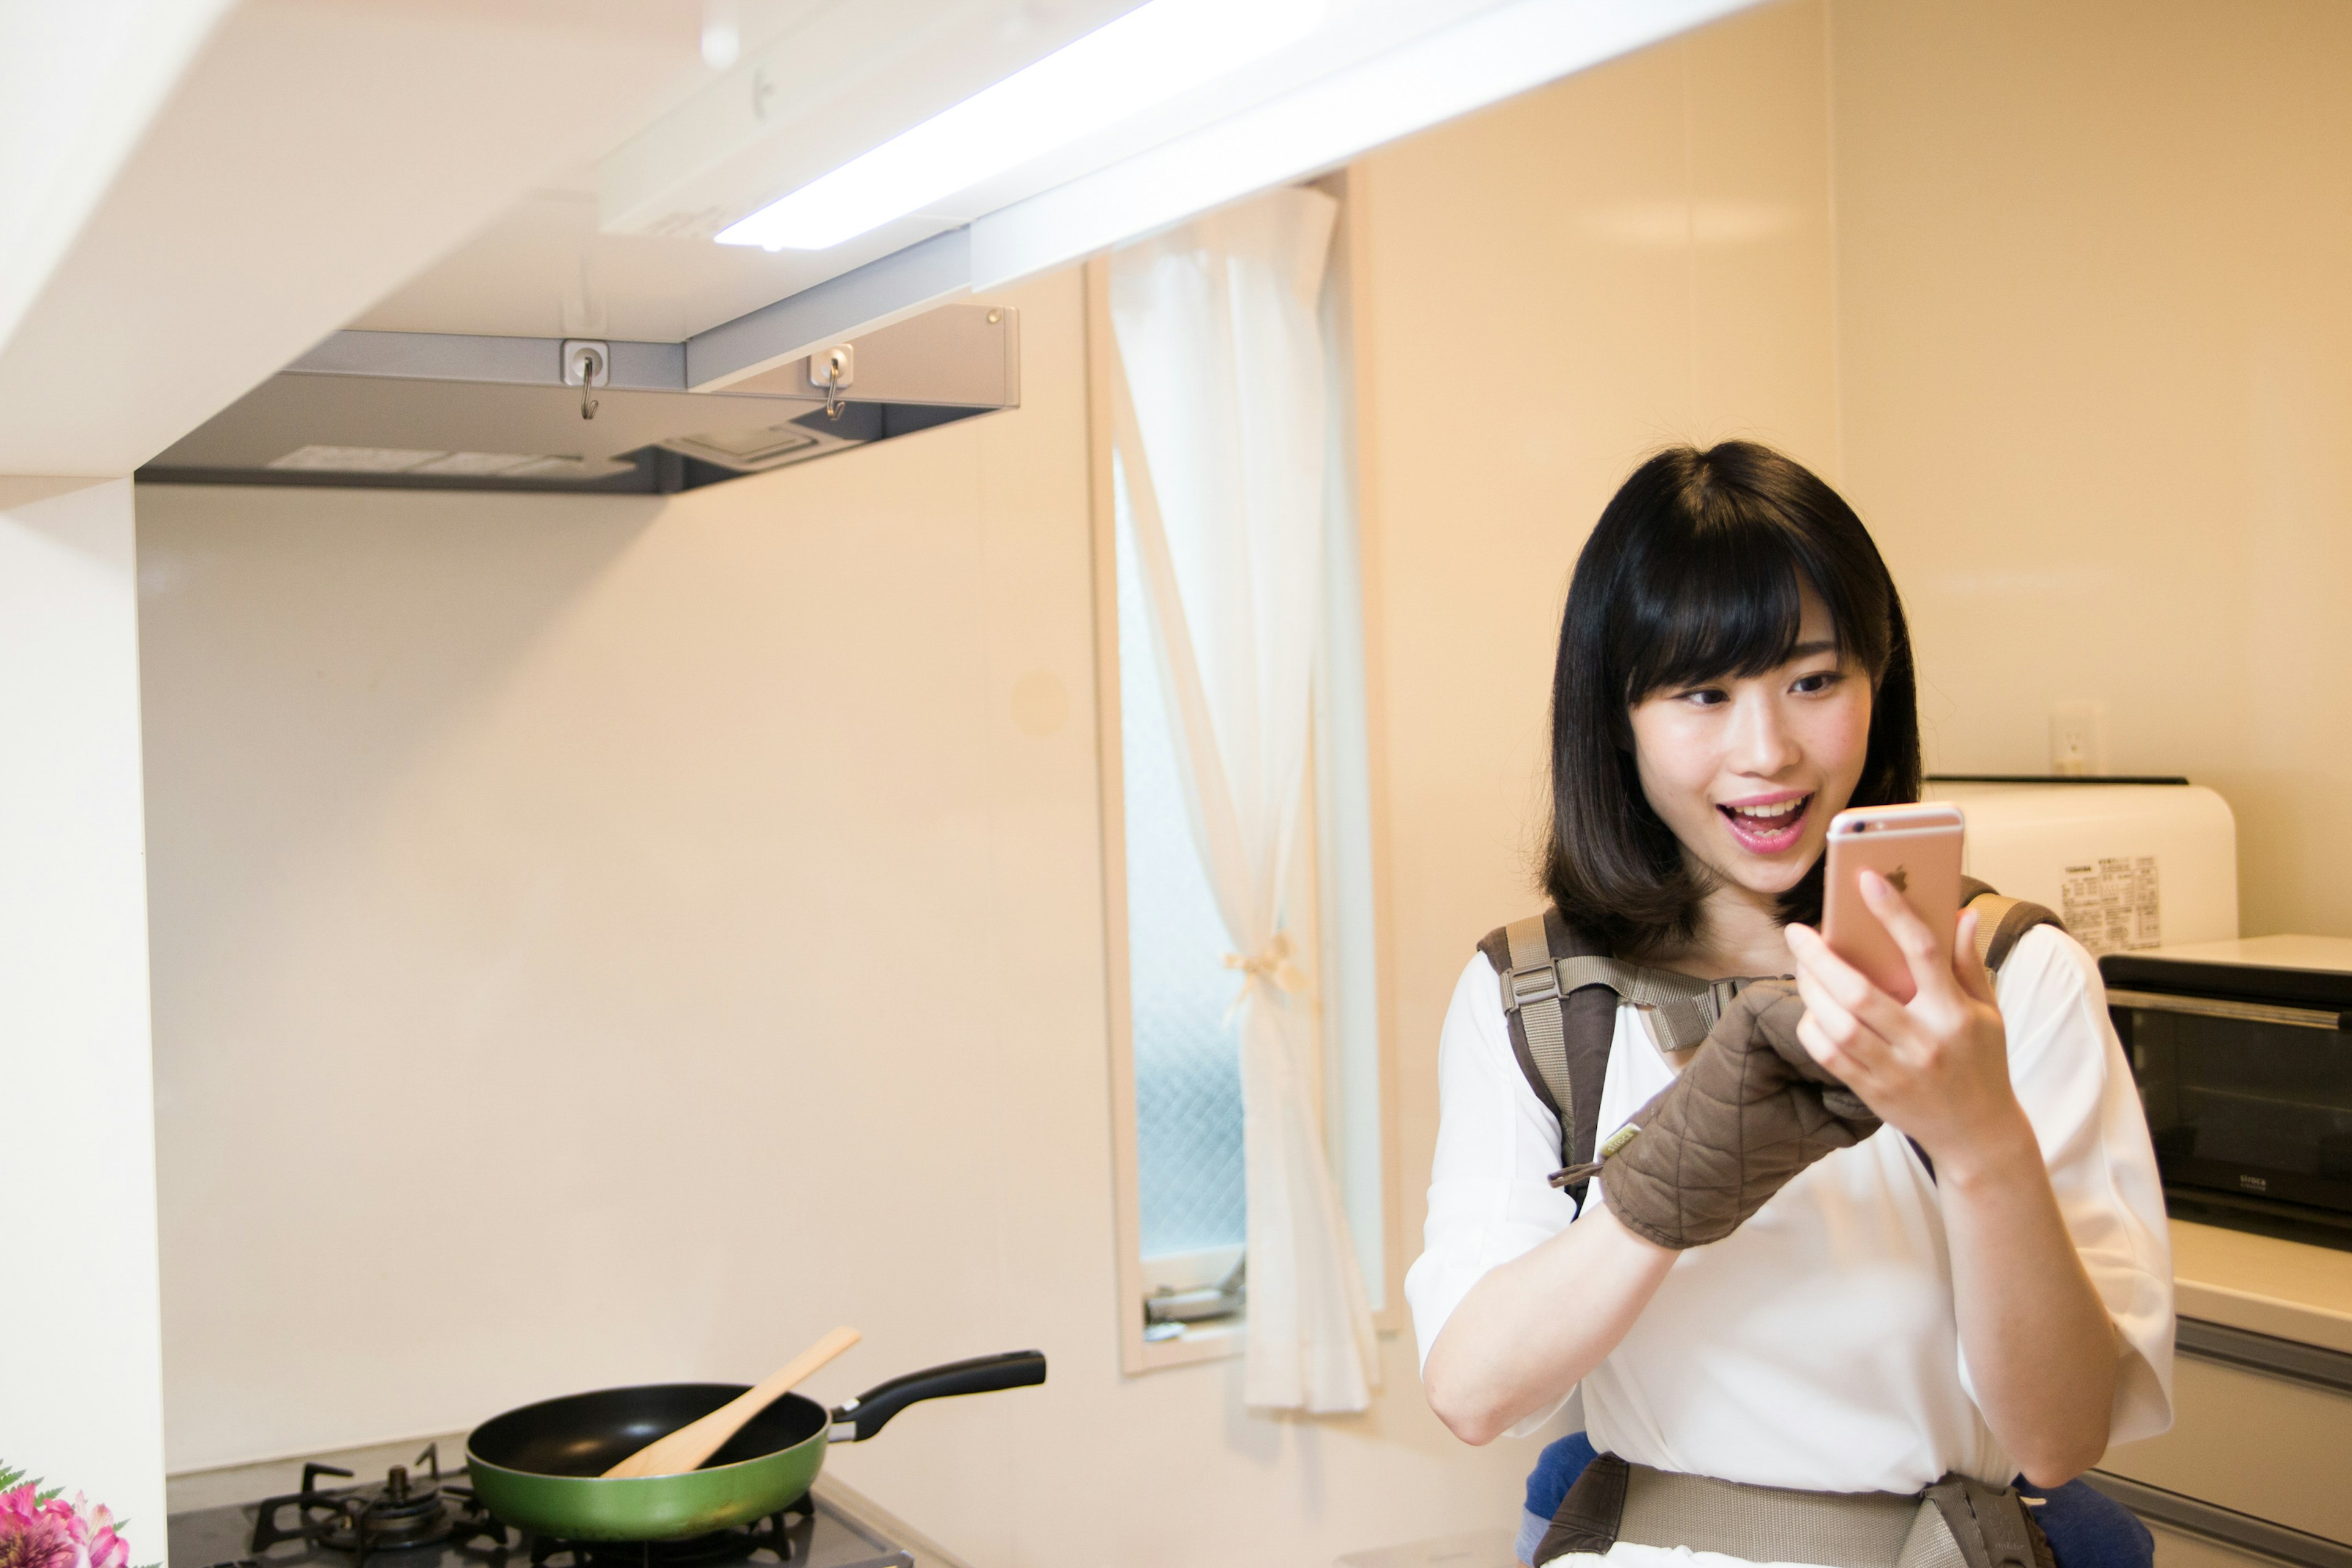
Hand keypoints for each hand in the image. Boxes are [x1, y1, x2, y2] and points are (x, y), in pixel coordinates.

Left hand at [1784, 872, 2035, 1178]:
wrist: (1978, 1136)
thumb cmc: (1982, 1063)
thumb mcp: (1988, 1013)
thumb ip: (1969, 963)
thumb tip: (1961, 914)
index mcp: (1955, 1013)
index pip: (1923, 952)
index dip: (1893, 912)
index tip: (1866, 879)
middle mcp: (1924, 1041)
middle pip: (1860, 992)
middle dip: (1821, 958)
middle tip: (1797, 932)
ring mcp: (1896, 1069)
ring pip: (1838, 1024)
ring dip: (1810, 990)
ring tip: (1801, 967)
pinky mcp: (1873, 1091)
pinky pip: (1829, 1055)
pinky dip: (1811, 1027)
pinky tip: (1810, 1008)